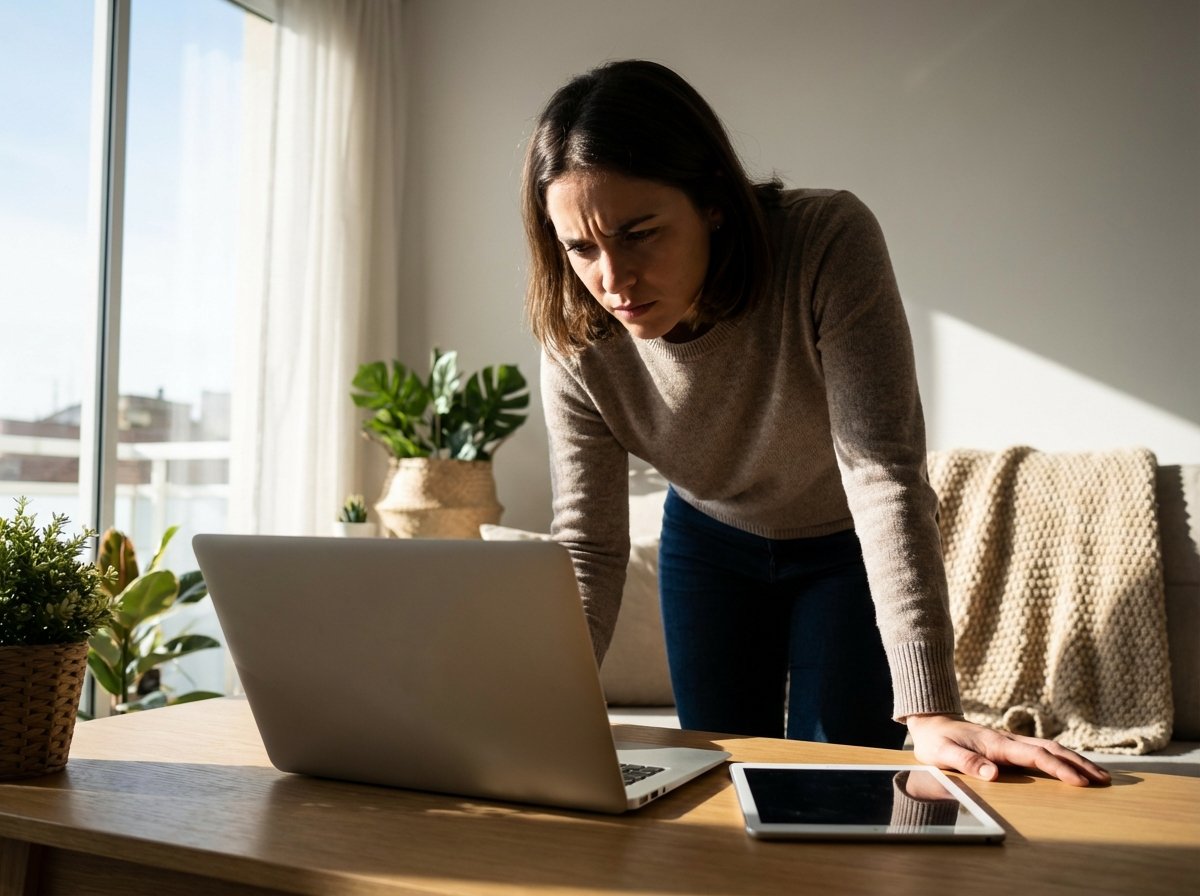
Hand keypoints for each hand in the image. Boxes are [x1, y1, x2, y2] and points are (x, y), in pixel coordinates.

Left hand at [905, 713, 1110, 786]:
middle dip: (1079, 765)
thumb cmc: (936, 740)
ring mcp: (1011, 741)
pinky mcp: (1010, 745)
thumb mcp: (942, 753)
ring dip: (1076, 760)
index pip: (1035, 757)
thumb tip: (994, 774)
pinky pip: (1042, 750)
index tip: (1080, 782)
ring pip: (1050, 748)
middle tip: (1105, 781)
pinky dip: (1063, 757)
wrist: (931, 721)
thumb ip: (967, 762)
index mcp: (997, 744)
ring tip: (1100, 775)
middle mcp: (1009, 740)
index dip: (1059, 769)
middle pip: (1051, 750)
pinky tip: (1075, 766)